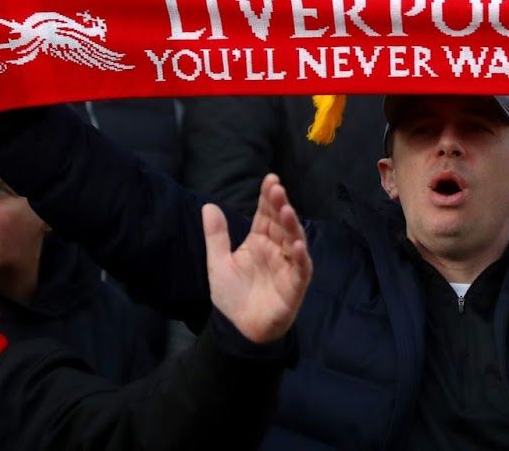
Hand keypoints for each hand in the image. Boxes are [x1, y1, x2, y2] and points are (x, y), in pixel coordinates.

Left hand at [203, 174, 310, 343]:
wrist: (239, 329)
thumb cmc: (232, 296)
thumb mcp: (218, 263)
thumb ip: (216, 236)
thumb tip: (208, 205)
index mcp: (259, 241)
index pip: (266, 214)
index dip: (268, 197)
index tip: (270, 179)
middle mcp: (276, 249)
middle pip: (281, 223)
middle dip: (280, 205)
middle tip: (277, 189)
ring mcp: (287, 266)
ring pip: (294, 240)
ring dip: (292, 226)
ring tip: (286, 211)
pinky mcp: (295, 285)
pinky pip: (300, 268)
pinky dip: (300, 256)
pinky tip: (297, 245)